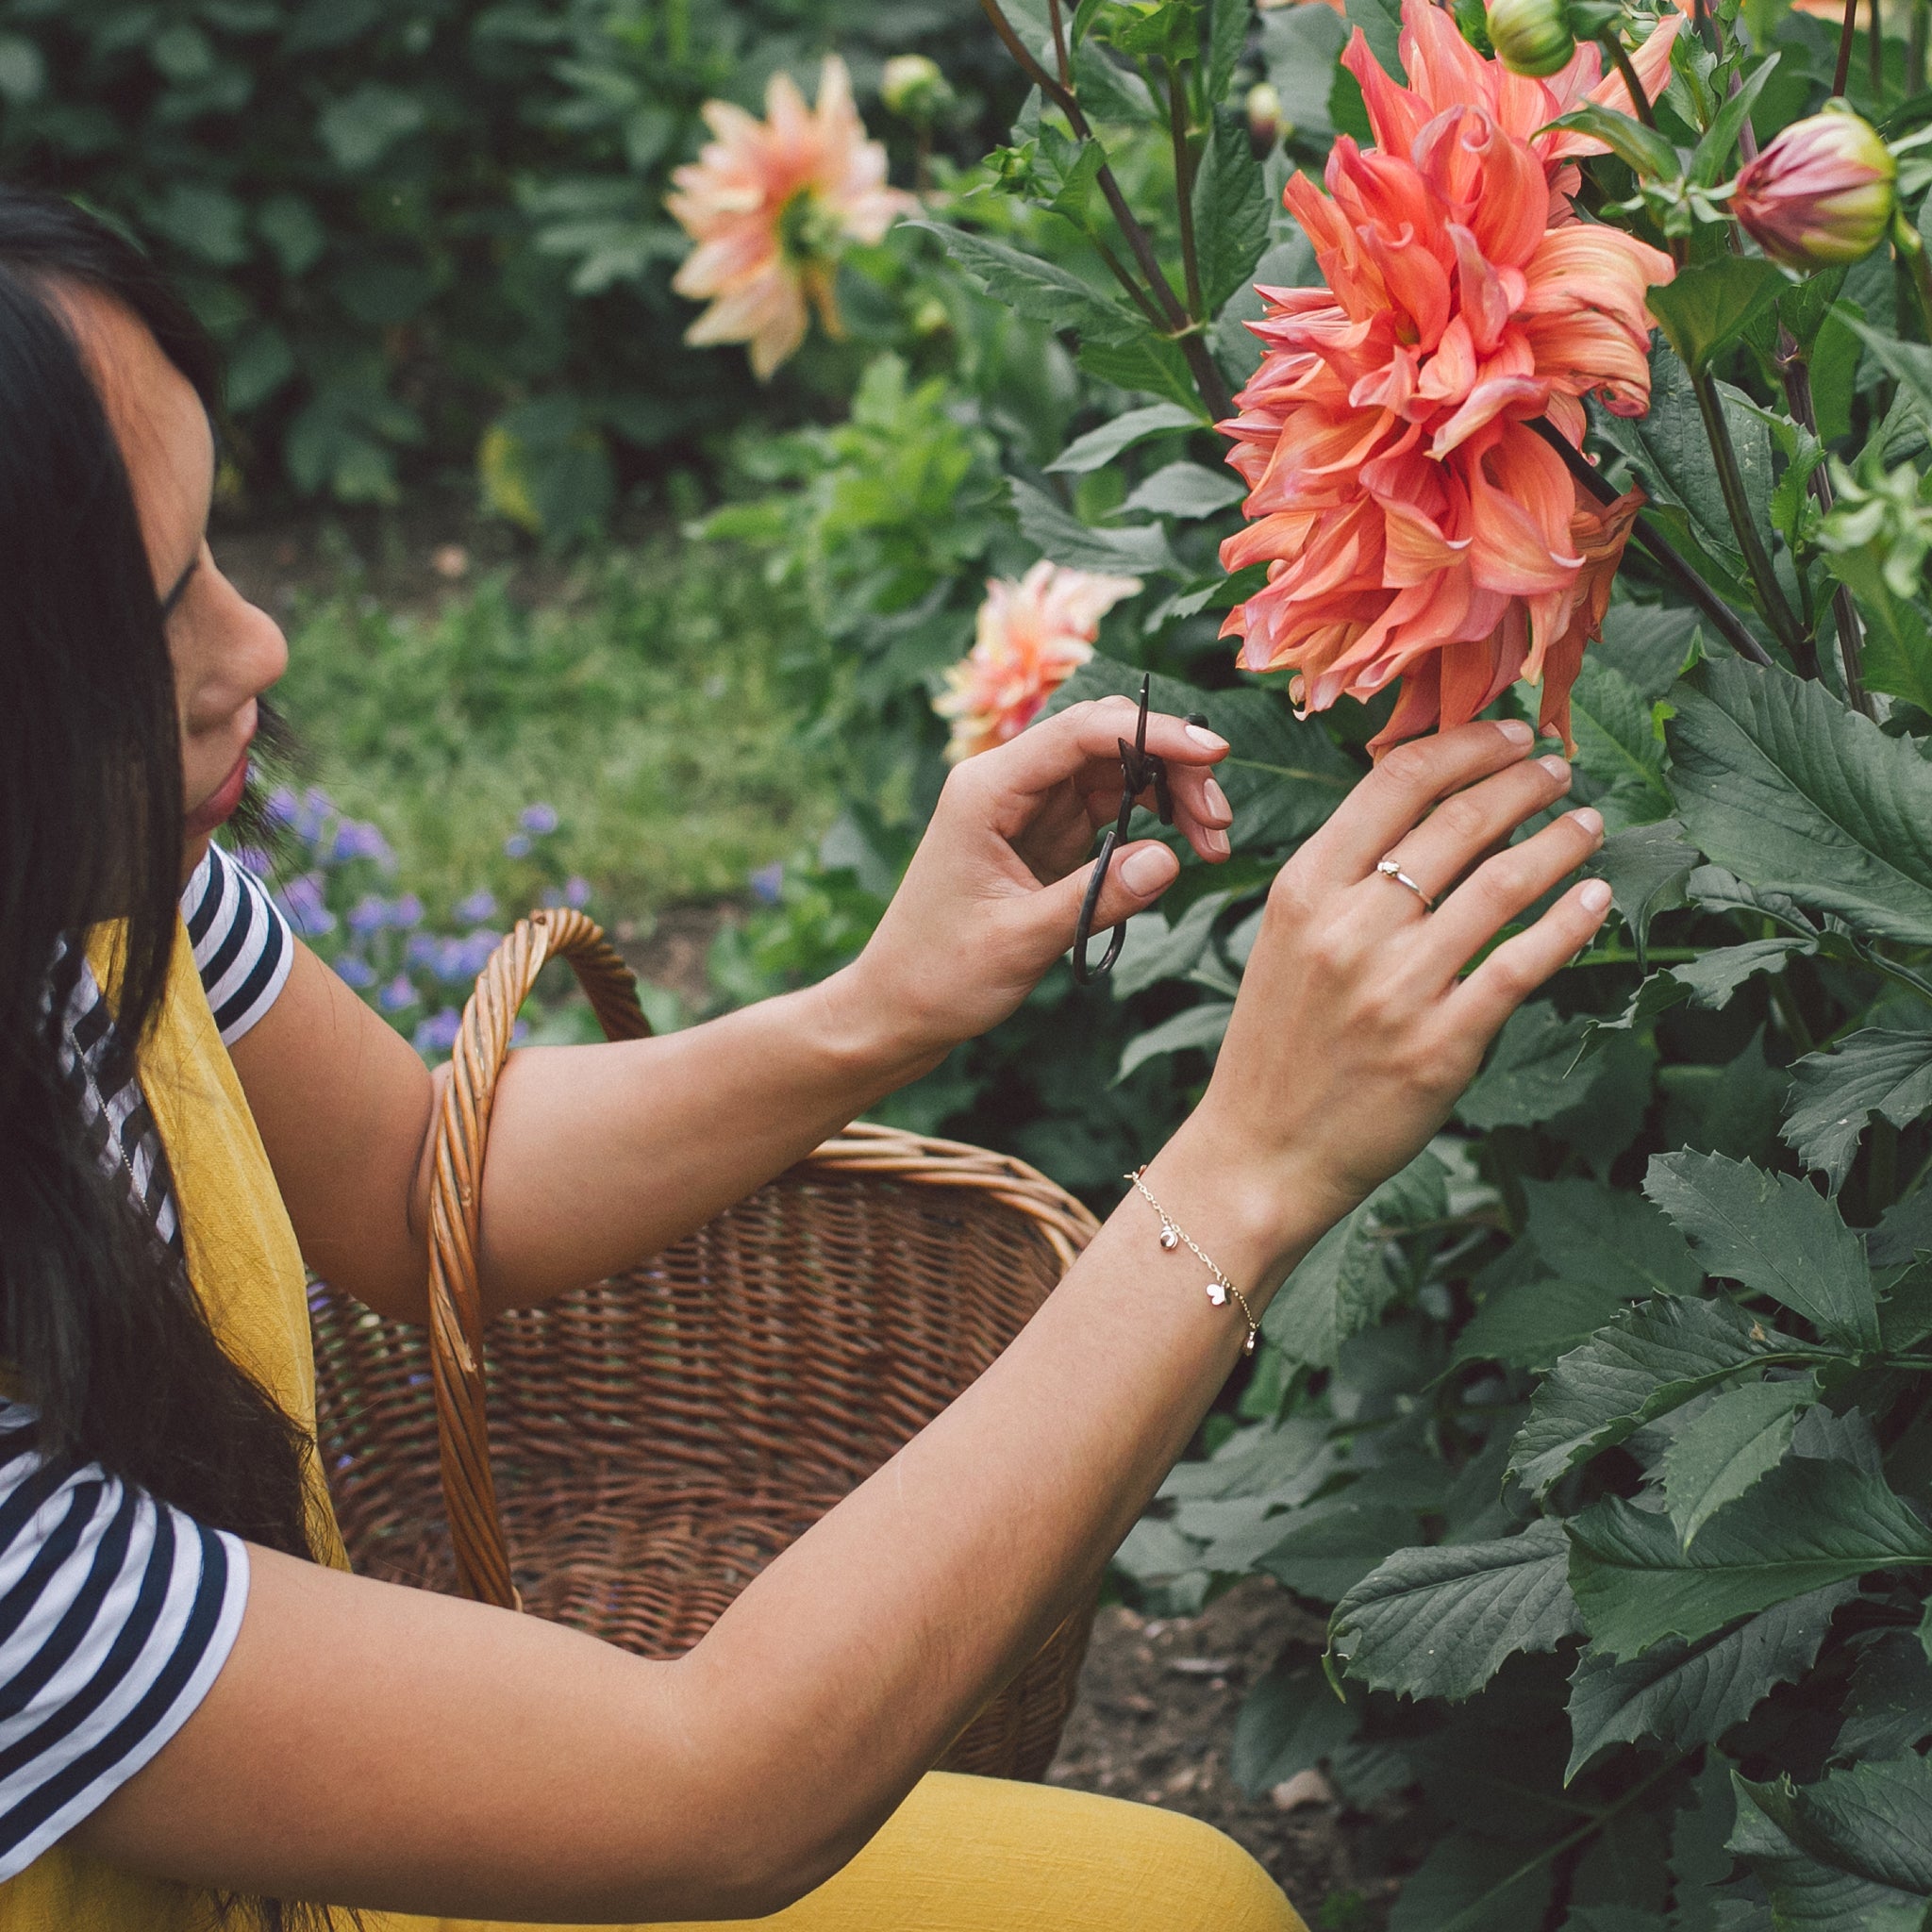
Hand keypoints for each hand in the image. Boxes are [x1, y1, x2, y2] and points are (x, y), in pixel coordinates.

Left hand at [841, 696, 1233, 1060]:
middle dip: (1173, 768)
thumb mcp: (1020, 941)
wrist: (897, 1009)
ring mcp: (1029, 807)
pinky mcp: (1046, 836)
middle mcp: (1007, 783)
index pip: (1082, 732)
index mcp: (986, 788)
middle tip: (1219, 824)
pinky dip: (1154, 824)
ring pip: (1118, 773)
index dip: (1155, 734)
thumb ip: (1095, 898)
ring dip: (1172, 797)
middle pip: (1107, 741)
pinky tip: (1183, 852)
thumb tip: (1171, 860)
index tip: (1215, 756)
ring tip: (1214, 844)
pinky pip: (1112, 809)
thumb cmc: (940, 976)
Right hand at [1180, 720, 1609, 1273]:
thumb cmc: (1278, 1045)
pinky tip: (1595, 897)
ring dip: (1559, 842)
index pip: (1396, 782)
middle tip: (1560, 770)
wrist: (1260, 1153)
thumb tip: (1431, 807)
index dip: (1469, 745)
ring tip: (1588, 823)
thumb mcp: (1287, 939)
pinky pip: (1522, 965)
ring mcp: (1396, 988)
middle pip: (1458, 823)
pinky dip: (1570, 922)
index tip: (1513, 735)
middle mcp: (1348, 929)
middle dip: (1525, 783)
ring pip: (1501, 884)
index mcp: (1303, 890)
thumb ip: (1345, 877)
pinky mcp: (1440, 1045)